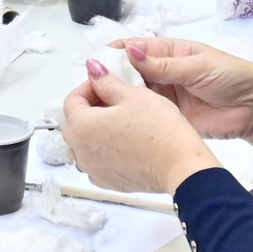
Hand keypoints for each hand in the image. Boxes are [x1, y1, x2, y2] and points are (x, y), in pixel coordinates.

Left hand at [60, 66, 218, 194]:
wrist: (180, 166)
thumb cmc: (159, 129)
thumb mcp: (133, 95)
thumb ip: (106, 82)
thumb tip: (93, 70)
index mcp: (82, 126)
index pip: (72, 101)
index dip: (88, 87)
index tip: (105, 84)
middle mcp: (80, 150)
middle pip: (73, 123)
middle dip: (88, 109)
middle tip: (112, 100)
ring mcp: (92, 169)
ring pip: (83, 144)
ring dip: (94, 130)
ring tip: (119, 122)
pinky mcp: (106, 181)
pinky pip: (95, 161)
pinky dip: (103, 151)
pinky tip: (124, 143)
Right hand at [108, 38, 252, 154]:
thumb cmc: (232, 78)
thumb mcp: (198, 66)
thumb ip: (164, 64)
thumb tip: (130, 51)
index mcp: (171, 52)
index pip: (137, 48)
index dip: (117, 52)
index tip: (96, 60)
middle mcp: (163, 73)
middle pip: (130, 72)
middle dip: (112, 75)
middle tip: (91, 84)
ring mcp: (164, 96)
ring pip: (134, 94)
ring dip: (118, 95)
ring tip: (97, 101)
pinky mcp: (168, 118)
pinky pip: (145, 115)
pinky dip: (131, 115)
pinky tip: (114, 118)